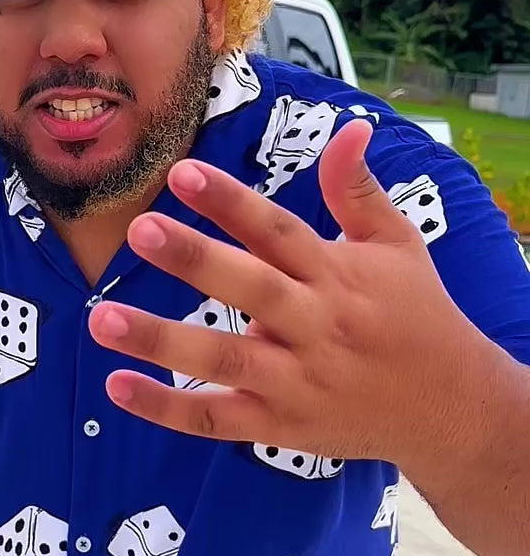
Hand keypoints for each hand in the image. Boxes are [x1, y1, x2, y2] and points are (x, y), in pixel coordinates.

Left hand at [88, 120, 495, 475]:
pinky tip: (117, 386)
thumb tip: (349, 129)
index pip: (277, 230)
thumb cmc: (417, 315)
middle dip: (193, 259)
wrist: (452, 411)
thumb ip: (358, 190)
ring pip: (223, 358)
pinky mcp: (280, 426)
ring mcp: (295, 380)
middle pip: (249, 287)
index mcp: (336, 274)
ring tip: (103, 318)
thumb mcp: (397, 245)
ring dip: (161, 341)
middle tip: (138, 228)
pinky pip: (217, 418)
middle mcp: (314, 325)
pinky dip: (167, 408)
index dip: (231, 202)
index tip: (182, 172)